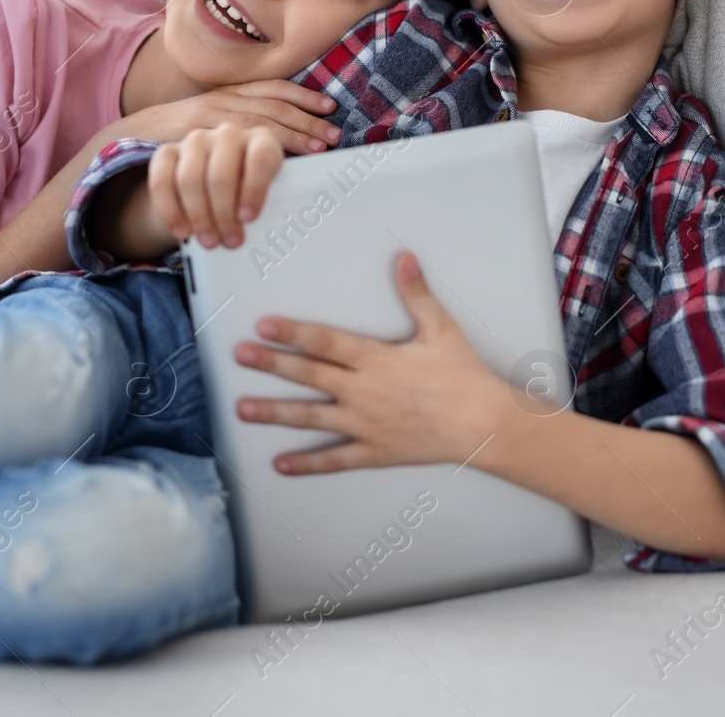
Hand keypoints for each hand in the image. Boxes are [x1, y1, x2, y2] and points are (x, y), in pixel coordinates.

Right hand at [126, 80, 340, 155]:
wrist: (137, 132)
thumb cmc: (183, 131)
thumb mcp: (216, 119)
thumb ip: (243, 122)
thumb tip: (282, 136)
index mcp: (232, 93)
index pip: (274, 88)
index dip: (303, 96)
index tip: (330, 105)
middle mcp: (225, 98)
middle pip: (273, 105)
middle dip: (307, 119)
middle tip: (333, 134)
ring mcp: (210, 115)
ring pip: (258, 121)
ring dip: (291, 135)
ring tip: (317, 149)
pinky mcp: (195, 132)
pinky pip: (232, 140)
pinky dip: (257, 149)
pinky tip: (275, 159)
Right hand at [149, 122, 286, 247]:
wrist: (217, 187)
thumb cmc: (249, 194)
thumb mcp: (268, 195)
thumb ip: (271, 206)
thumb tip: (265, 235)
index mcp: (261, 140)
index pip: (261, 158)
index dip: (255, 190)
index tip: (249, 218)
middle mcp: (229, 135)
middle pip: (221, 175)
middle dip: (224, 215)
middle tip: (230, 242)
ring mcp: (196, 141)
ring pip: (190, 180)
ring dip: (199, 217)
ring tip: (209, 241)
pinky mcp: (167, 152)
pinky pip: (162, 182)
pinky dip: (170, 211)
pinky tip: (181, 231)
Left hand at [232, 252, 510, 473]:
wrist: (483, 424)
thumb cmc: (463, 377)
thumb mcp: (441, 328)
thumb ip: (417, 294)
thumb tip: (405, 260)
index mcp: (377, 359)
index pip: (325, 342)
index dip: (292, 333)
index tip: (265, 326)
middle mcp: (364, 391)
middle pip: (309, 375)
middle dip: (271, 364)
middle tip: (241, 356)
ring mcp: (366, 424)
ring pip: (311, 417)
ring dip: (275, 413)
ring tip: (243, 409)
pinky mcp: (375, 450)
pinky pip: (335, 459)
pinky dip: (307, 463)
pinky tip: (282, 463)